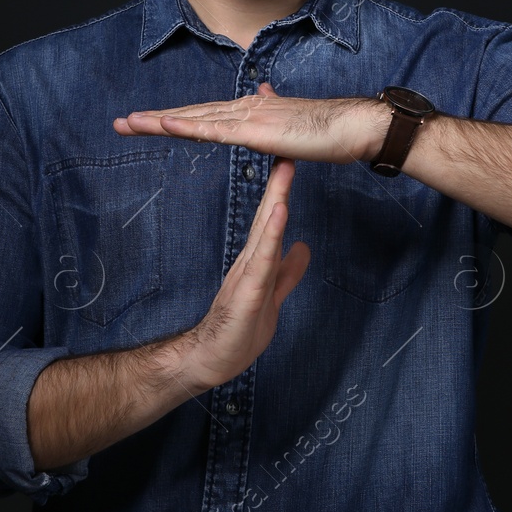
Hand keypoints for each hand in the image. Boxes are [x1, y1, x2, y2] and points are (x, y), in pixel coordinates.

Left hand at [114, 82, 389, 164]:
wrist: (355, 127)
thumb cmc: (330, 129)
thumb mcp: (293, 121)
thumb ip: (274, 109)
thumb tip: (263, 92)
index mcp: (251, 109)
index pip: (203, 114)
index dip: (173, 118)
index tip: (144, 122)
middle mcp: (245, 108)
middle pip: (191, 113)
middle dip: (153, 119)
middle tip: (120, 123)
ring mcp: (250, 118)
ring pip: (196, 119)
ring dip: (160, 121)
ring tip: (128, 123)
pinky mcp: (258, 132)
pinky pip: (216, 131)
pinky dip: (188, 126)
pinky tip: (165, 126)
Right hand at [178, 156, 310, 392]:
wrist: (208, 360)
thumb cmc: (237, 333)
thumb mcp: (272, 296)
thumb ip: (287, 272)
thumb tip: (303, 247)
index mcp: (257, 262)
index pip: (272, 221)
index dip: (282, 193)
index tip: (290, 164)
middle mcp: (251, 262)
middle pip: (268, 218)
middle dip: (279, 185)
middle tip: (287, 151)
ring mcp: (247, 276)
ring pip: (265, 232)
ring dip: (276, 200)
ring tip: (285, 171)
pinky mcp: (247, 293)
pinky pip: (262, 261)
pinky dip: (272, 235)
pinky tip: (280, 213)